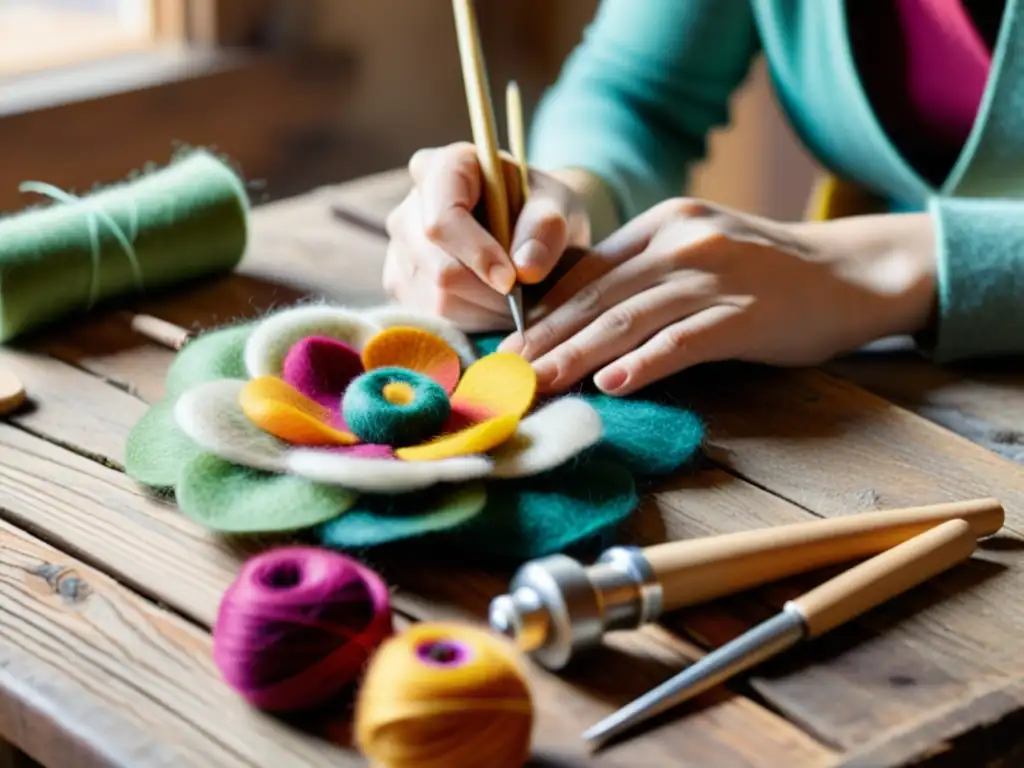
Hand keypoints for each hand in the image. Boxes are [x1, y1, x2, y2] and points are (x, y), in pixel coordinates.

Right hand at [382, 142, 589, 331]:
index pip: (443, 219)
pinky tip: (492, 309)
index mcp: (444, 168)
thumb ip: (547, 228)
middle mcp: (410, 208)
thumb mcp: (558, 205)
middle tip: (527, 298)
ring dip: (483, 312)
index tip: (512, 280)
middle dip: (488, 292)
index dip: (476, 254)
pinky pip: (431, 319)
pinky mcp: (399, 284)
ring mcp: (399, 249)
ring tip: (514, 302)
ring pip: (435, 299)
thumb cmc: (540, 210)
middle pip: (438, 266)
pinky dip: (470, 324)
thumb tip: (526, 268)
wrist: (526, 229)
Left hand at [500, 199, 936, 395]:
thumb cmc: (765, 272)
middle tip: (506, 374)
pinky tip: (612, 384)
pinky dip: (645, 363)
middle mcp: (682, 240)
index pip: (587, 271)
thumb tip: (577, 316)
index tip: (509, 345)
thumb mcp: (698, 251)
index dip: (544, 312)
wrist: (852, 272)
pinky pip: (683, 340)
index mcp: (662, 223)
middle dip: (546, 338)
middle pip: (598, 297)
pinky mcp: (745, 311)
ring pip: (629, 319)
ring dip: (577, 356)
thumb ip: (643, 272)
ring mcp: (715, 274)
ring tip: (539, 384)